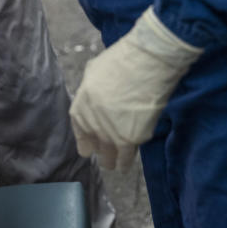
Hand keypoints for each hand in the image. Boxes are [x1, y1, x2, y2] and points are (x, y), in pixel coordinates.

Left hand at [69, 7, 202, 169]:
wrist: (146, 63)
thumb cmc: (122, 60)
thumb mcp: (94, 71)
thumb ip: (90, 88)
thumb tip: (94, 93)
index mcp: (80, 106)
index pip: (80, 132)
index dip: (86, 141)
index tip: (89, 149)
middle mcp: (91, 124)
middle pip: (94, 146)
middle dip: (100, 151)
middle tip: (106, 155)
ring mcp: (110, 133)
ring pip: (108, 156)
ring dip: (111, 161)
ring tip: (113, 165)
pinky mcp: (130, 139)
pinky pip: (126, 158)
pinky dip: (126, 163)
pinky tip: (125, 167)